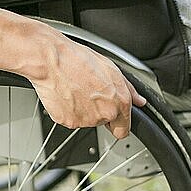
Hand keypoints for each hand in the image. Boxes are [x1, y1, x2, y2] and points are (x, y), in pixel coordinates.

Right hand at [28, 37, 146, 138]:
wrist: (51, 61)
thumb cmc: (77, 60)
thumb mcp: (110, 68)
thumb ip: (129, 89)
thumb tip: (139, 101)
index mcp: (118, 102)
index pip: (123, 130)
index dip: (118, 124)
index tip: (114, 121)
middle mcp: (104, 114)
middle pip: (103, 123)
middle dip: (98, 111)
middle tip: (88, 92)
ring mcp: (85, 120)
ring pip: (86, 121)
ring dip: (82, 110)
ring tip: (75, 90)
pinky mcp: (67, 121)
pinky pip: (70, 119)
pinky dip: (68, 111)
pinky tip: (66, 95)